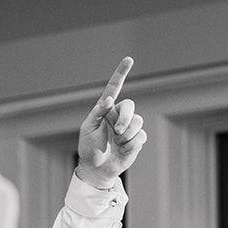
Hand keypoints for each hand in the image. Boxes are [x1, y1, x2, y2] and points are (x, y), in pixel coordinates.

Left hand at [76, 57, 145, 190]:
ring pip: (137, 122)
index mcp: (106, 109)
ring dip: (126, 135)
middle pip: (129, 106)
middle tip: (117, 132)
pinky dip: (130, 144)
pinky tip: (123, 149)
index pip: (114, 88)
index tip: (129, 59)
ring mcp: (129, 127)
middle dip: (125, 118)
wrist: (96, 169)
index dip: (121, 73)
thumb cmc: (88, 148)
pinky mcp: (137, 139)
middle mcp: (118, 115)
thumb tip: (108, 100)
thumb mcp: (88, 129)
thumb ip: (97, 113)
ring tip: (117, 143)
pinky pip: (140, 136)